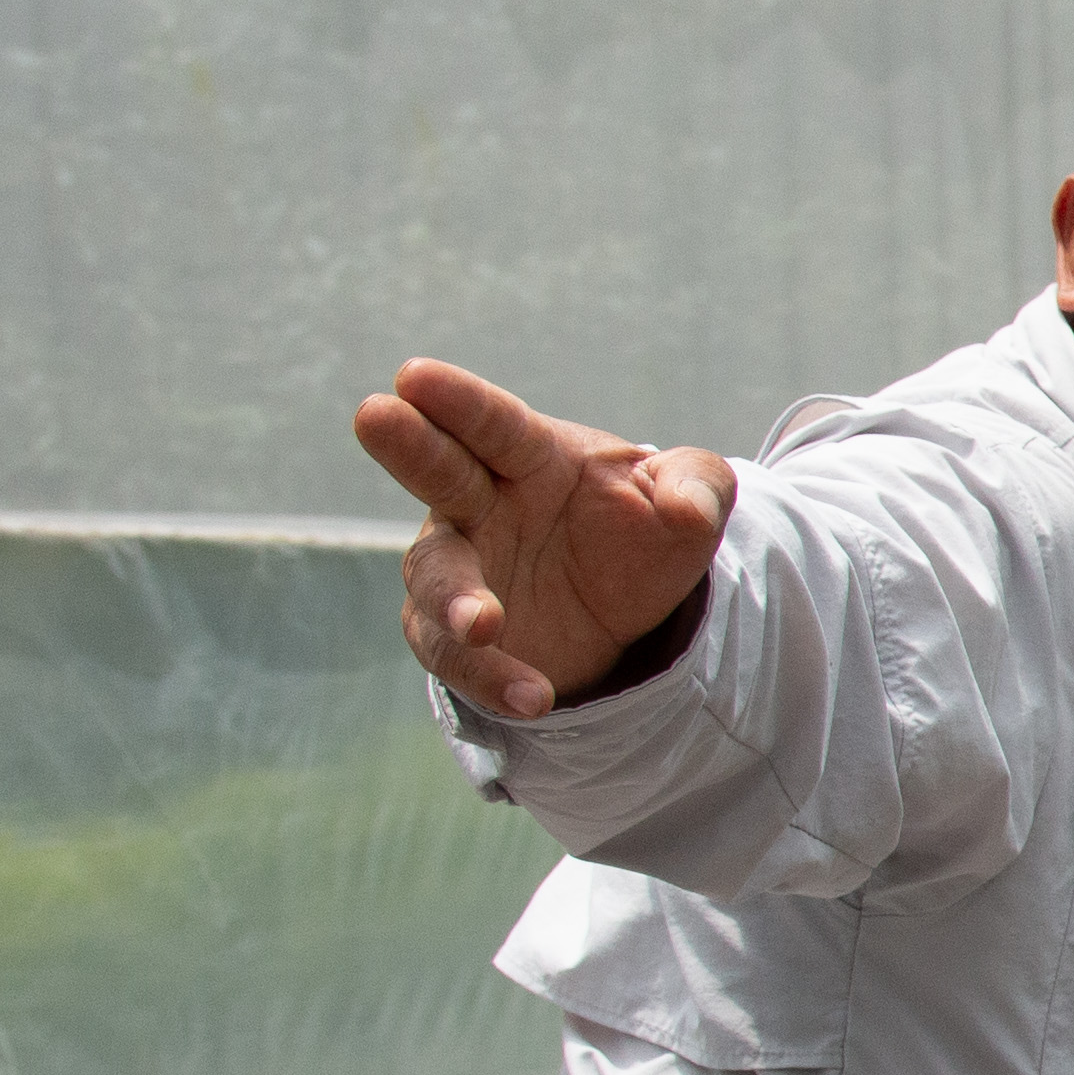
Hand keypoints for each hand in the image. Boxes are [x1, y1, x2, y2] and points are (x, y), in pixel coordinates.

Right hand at [353, 358, 734, 718]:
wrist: (631, 610)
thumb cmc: (641, 528)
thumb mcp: (689, 501)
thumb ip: (699, 489)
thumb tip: (686, 510)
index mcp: (531, 454)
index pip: (494, 422)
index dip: (458, 401)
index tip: (415, 376)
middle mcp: (480, 504)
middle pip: (437, 471)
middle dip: (407, 445)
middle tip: (374, 414)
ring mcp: (461, 568)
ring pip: (437, 575)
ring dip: (454, 598)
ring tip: (484, 624)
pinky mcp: (454, 635)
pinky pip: (458, 656)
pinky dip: (490, 676)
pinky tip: (531, 698)